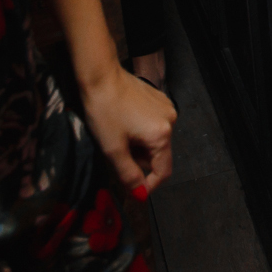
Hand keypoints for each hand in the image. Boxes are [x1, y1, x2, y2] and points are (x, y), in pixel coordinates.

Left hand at [80, 66, 176, 197]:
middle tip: (116, 155)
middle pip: (159, 155)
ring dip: (139, 146)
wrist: (101, 76)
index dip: (148, 186)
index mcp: (162, 135)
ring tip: (118, 136)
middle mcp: (171, 120)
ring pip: (155, 140)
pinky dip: (141, 131)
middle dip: (139, 161)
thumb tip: (139, 196)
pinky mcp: (159, 99)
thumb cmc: (104, 111)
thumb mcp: (113, 149)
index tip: (131, 191)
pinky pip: (154, 124)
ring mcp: (166, 107)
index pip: (163, 172)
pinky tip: (124, 123)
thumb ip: (128, 175)